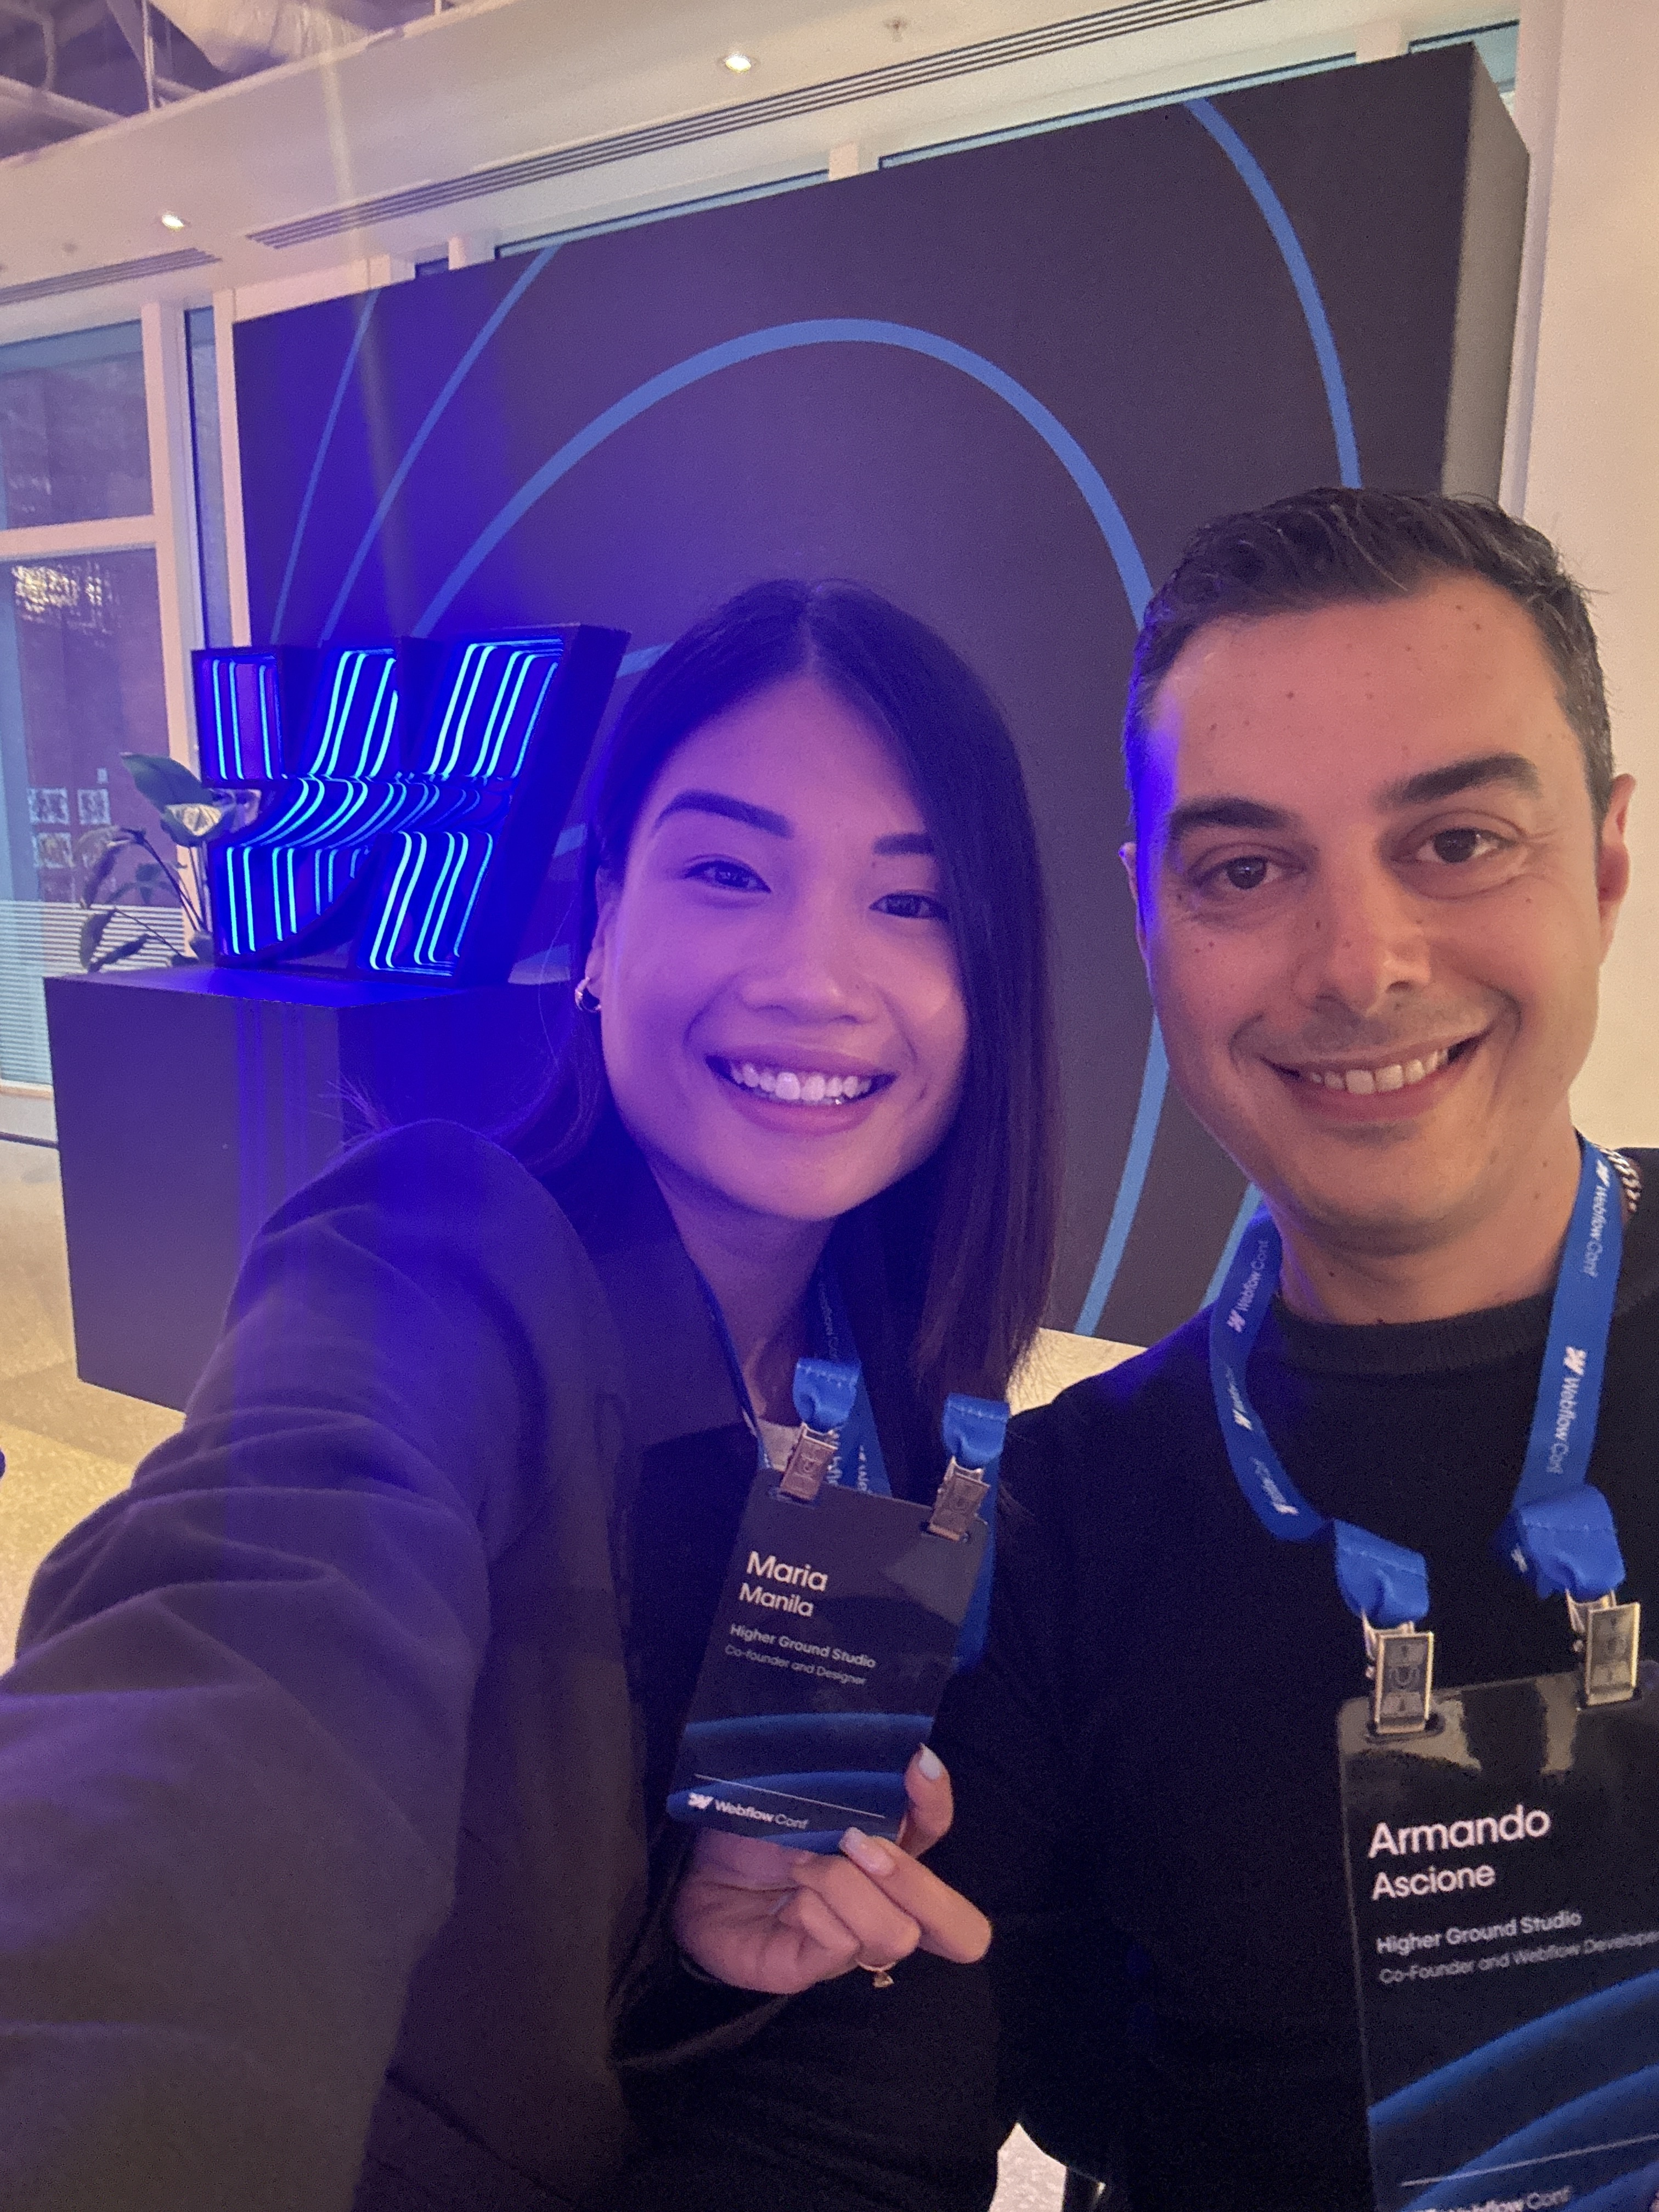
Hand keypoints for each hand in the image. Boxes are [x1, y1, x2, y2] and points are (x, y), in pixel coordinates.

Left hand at [673, 1745, 991, 1994]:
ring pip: (896, 1933)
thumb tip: (886, 1754)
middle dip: (919, 1883)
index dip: (937, 1800)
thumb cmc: (747, 1826)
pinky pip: (843, 1947)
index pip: (937, 1830)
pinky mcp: (812, 1970)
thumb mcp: (797, 1791)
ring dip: (848, 1887)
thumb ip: (844, 1782)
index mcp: (889, 1851)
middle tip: (864, 1845)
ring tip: (804, 1864)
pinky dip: (819, 1909)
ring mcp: (852, 1945)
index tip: (915, 1760)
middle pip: (960, 1927)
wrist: (689, 1871)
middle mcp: (883, 1905)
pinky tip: (792, 1892)